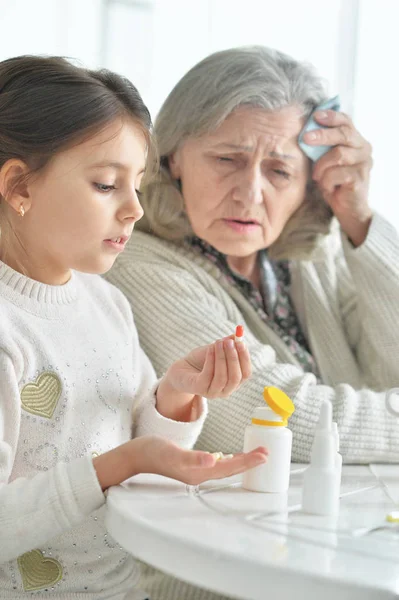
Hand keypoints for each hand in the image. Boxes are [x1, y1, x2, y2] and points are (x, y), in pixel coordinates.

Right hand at [126, 435, 267, 485]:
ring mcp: (195, 472)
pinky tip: (230, 457)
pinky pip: (216, 464)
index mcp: (198, 473)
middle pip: (230, 469)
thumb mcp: (172, 452)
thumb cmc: (152, 452)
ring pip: (225, 468)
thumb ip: (192, 458)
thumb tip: (212, 460)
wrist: (135, 456)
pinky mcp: (191, 466)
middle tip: (267, 453)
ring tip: (255, 454)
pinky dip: (227, 460)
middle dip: (249, 462)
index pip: (229, 468)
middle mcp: (199, 475)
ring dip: (241, 461)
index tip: (264, 455)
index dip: (247, 462)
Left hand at [165, 336, 251, 399]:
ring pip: (222, 377)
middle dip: (233, 358)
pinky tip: (210, 349)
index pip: (246, 373)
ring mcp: (213, 392)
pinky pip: (208, 375)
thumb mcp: (217, 350)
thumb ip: (228, 344)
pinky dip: (211, 360)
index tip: (240, 342)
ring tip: (218, 342)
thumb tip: (237, 335)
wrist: (183, 369)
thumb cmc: (203, 360)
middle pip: (236, 377)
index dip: (245, 358)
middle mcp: (226, 390)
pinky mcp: (200, 389)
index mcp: (235, 382)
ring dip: (221, 358)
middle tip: (229, 342)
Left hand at [303, 109, 372, 245]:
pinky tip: (327, 187)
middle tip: (305, 138)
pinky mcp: (360, 178)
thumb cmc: (335, 183)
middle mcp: (364, 149)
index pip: (346, 122)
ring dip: (321, 166)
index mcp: (356, 141)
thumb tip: (304, 133)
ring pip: (338, 154)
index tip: (315, 115)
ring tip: (317, 176)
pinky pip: (336, 174)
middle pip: (344, 134)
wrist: (348, 210)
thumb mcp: (326, 162)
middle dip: (322, 135)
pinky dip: (326, 181)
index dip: (331, 116)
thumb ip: (322, 148)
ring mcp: (364, 163)